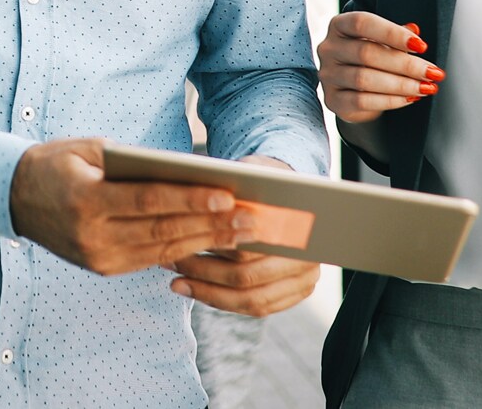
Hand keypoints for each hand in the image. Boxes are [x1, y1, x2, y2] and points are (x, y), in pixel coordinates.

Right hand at [8, 138, 256, 274]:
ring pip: (162, 250)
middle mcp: (92, 236)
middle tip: (251, 218)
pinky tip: (213, 241)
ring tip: (242, 232)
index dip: (190, 199)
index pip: (149, 201)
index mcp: (86, 200)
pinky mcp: (104, 268)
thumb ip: (133, 163)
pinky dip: (185, 250)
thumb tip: (188, 173)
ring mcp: (98, 258)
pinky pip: (151, 259)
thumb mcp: (91, 150)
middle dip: (211, 225)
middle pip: (162, 230)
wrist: (16, 197)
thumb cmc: (59, 163)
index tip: (228, 194)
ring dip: (207, 241)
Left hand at [168, 155, 319, 315]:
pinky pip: (254, 308)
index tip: (183, 241)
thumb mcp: (255, 172)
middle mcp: (309, 262)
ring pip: (250, 300)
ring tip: (177, 281)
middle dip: (204, 272)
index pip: (251, 247)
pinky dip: (222, 301)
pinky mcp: (292, 297)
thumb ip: (241, 181)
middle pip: (248, 277)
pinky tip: (195, 290)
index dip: (213, 247)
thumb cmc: (267, 181)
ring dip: (208, 292)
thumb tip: (216, 195)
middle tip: (172, 262)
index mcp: (302, 230)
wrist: (293, 196)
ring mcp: (303, 284)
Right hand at [317, 12, 440, 123]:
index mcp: (339, 25)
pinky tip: (410, 98)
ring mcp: (328, 75)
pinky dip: (390, 101)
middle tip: (432, 72)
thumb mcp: (383, 40)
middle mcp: (329, 48)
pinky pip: (362, 101)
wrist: (354, 89)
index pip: (363, 23)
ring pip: (364, 79)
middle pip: (366, 53)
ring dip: (401, 85)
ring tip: (425, 87)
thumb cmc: (372, 57)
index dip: (392, 33)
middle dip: (405, 64)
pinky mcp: (333, 100)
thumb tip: (414, 30)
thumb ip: (397, 34)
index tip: (421, 45)